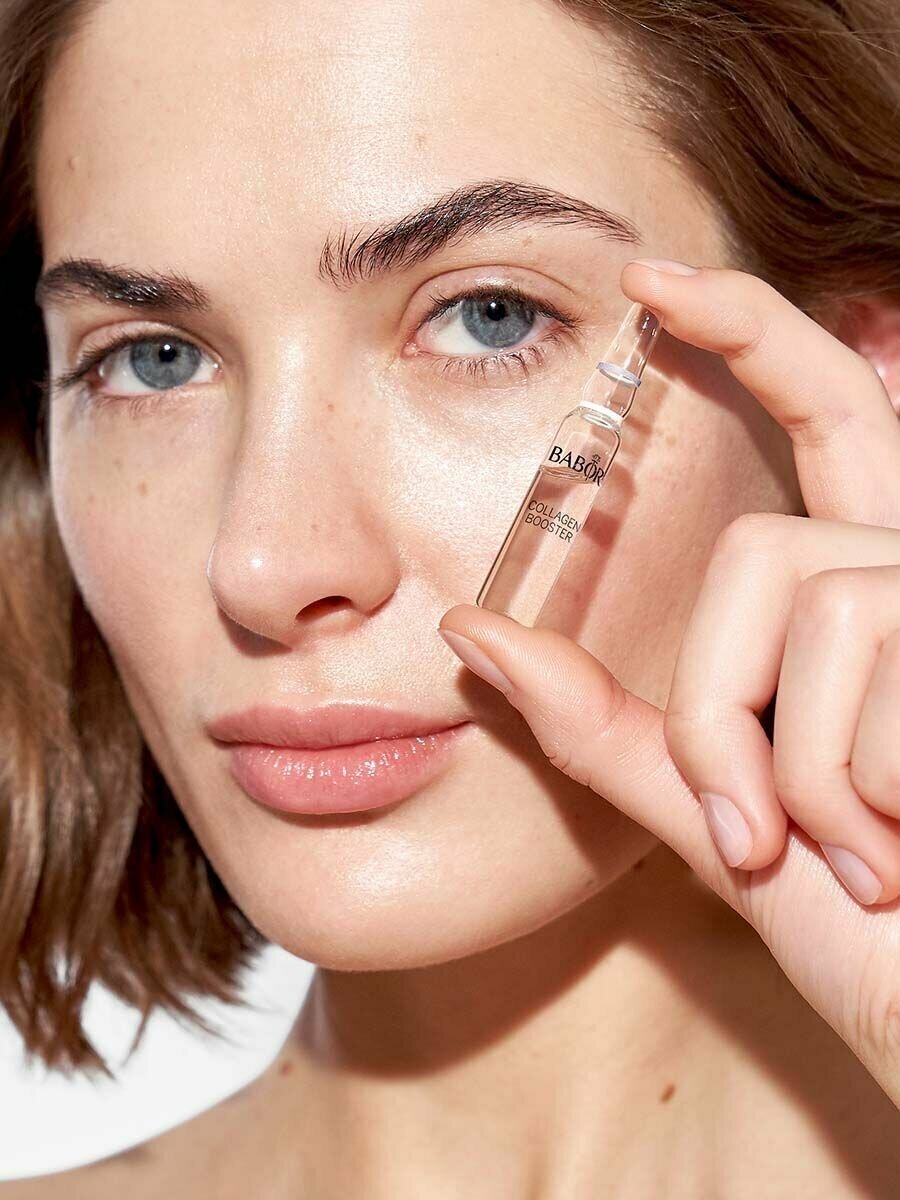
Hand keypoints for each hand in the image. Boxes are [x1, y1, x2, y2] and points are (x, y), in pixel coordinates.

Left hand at [438, 260, 899, 1105]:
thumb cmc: (859, 924)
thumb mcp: (715, 807)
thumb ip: (601, 724)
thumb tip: (466, 632)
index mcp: (873, 592)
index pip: (824, 410)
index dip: (751, 329)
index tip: (650, 277)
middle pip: (758, 546)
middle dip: (716, 699)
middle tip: (753, 826)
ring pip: (797, 607)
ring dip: (775, 771)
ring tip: (838, 859)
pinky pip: (850, 679)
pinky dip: (828, 797)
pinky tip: (888, 859)